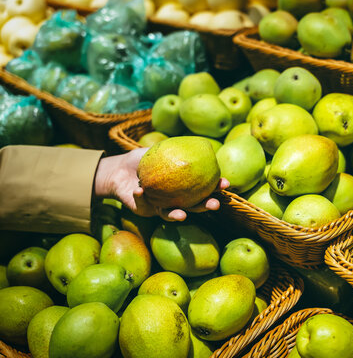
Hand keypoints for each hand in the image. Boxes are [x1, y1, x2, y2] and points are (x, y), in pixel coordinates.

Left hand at [94, 148, 229, 220]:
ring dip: (178, 215)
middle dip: (205, 206)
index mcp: (183, 186)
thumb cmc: (142, 159)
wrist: (119, 170)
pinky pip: (144, 205)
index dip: (216, 188)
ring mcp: (160, 206)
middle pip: (193, 206)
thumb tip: (203, 143)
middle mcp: (175, 199)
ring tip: (183, 215)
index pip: (203, 188)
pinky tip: (141, 190)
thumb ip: (177, 148)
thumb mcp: (160, 149)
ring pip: (172, 214)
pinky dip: (142, 198)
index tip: (225, 183)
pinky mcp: (144, 210)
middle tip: (215, 205)